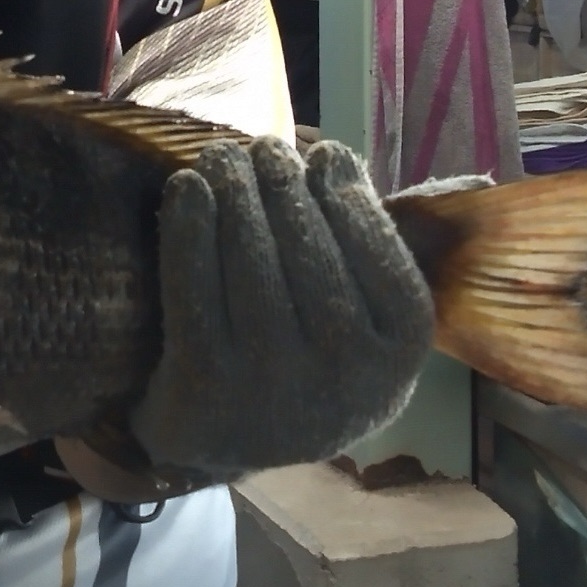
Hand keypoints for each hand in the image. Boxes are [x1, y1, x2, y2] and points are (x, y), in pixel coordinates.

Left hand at [130, 137, 436, 476]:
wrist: (231, 441)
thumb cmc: (309, 363)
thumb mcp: (367, 329)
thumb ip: (369, 254)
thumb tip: (338, 157)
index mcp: (399, 354)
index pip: (377, 252)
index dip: (346, 194)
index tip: (322, 153)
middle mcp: (344, 372)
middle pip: (309, 249)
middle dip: (281, 182)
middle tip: (260, 146)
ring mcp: (271, 381)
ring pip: (251, 261)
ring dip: (234, 192)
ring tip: (222, 155)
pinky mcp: (203, 384)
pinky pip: (194, 288)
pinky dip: (189, 228)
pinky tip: (186, 187)